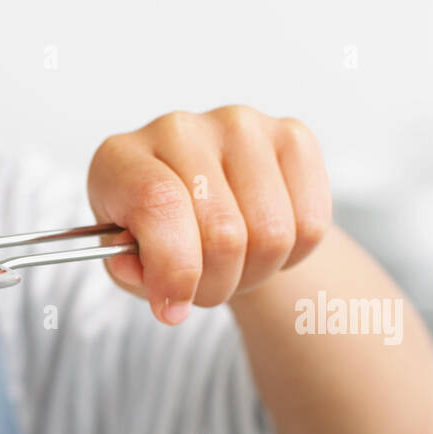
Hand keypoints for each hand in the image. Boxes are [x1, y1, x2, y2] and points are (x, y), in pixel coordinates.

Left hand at [87, 106, 332, 324]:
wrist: (202, 206)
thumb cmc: (155, 235)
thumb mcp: (126, 260)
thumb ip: (134, 274)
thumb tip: (165, 289)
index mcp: (122, 158)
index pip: (160, 205)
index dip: (175, 269)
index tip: (174, 308)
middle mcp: (179, 130)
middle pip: (223, 232)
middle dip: (216, 284)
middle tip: (204, 289)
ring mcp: (239, 125)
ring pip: (272, 233)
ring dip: (256, 273)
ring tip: (233, 267)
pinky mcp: (291, 135)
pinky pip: (311, 222)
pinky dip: (292, 255)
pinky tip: (264, 243)